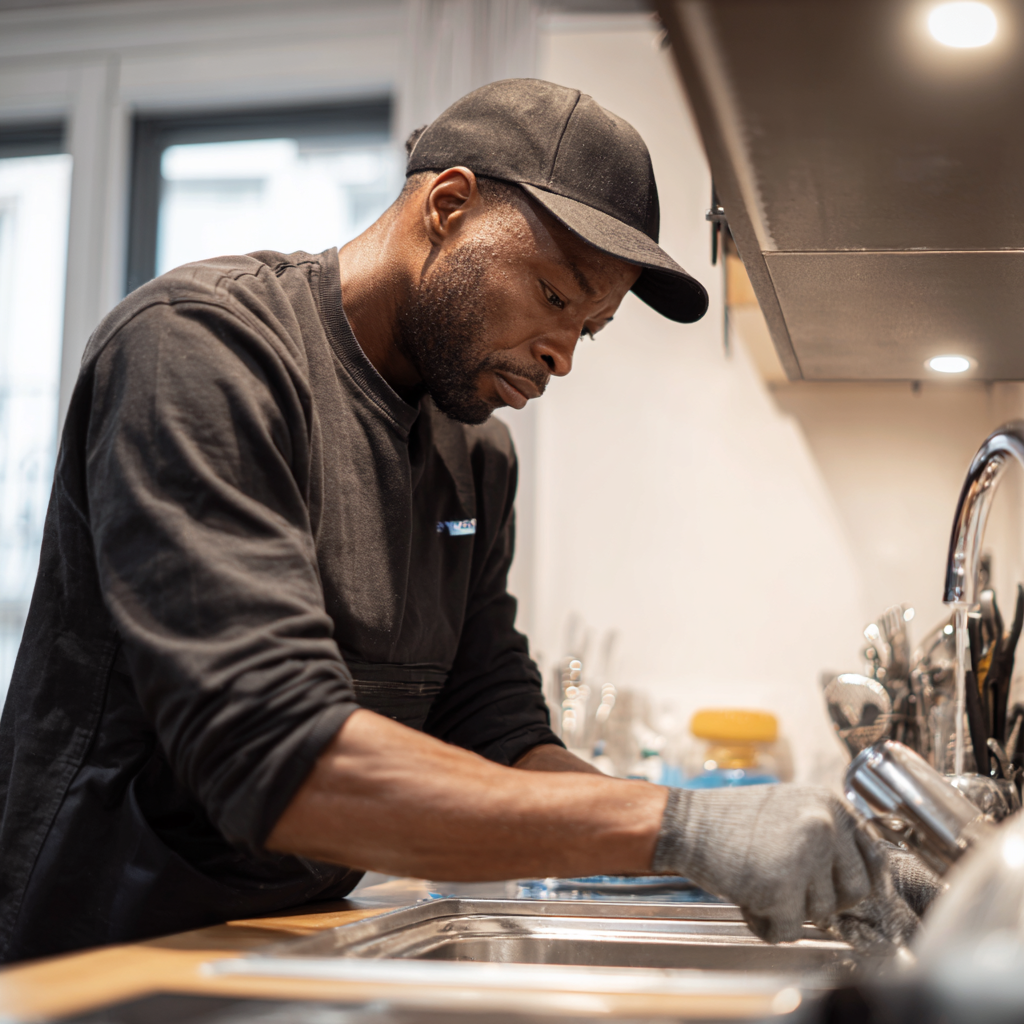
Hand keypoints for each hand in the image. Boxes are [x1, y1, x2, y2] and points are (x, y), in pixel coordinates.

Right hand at [653, 785, 877, 943]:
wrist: (686, 823)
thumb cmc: (732, 820)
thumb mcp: (792, 810)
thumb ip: (828, 835)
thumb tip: (864, 878)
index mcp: (831, 806)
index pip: (873, 860)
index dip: (855, 883)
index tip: (840, 892)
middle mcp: (824, 826)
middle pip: (854, 893)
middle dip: (822, 899)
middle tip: (788, 885)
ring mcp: (805, 856)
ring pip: (820, 913)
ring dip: (789, 909)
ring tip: (759, 880)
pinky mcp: (780, 886)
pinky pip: (789, 930)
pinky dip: (766, 925)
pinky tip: (747, 897)